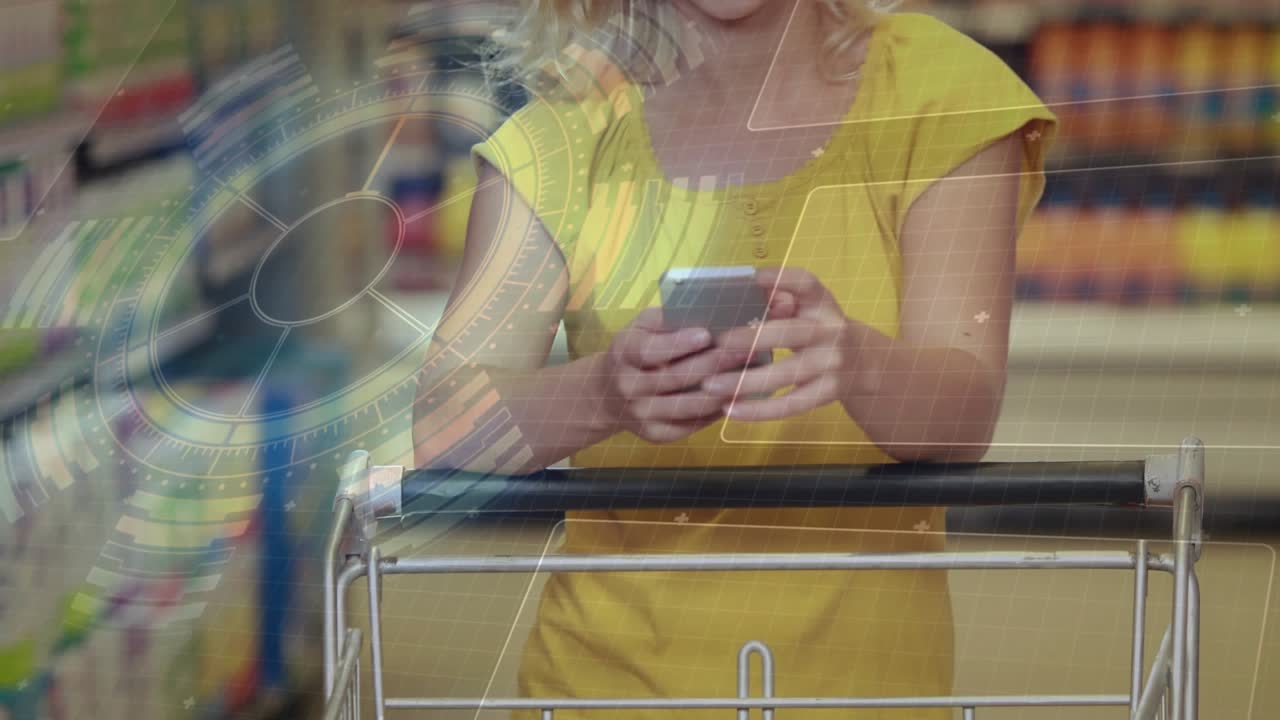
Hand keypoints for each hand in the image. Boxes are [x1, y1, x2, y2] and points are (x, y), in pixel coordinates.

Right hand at [595, 308, 754, 442]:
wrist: (608, 394)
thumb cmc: (635, 351)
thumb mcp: (640, 327)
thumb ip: (667, 320)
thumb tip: (709, 312)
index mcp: (623, 353)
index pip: (649, 350)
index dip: (677, 344)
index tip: (706, 334)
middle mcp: (628, 386)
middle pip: (674, 378)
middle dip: (713, 364)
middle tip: (744, 350)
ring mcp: (641, 414)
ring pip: (688, 406)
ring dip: (721, 392)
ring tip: (748, 376)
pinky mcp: (655, 435)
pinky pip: (691, 425)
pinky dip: (715, 412)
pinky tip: (735, 397)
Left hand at [702, 268, 863, 421]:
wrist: (863, 363)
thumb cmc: (817, 331)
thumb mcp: (808, 310)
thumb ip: (781, 300)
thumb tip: (747, 292)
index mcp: (822, 303)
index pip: (806, 283)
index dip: (782, 279)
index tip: (754, 278)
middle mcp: (832, 330)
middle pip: (790, 333)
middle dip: (751, 338)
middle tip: (717, 344)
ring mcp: (832, 363)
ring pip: (786, 374)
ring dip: (745, 381)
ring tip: (710, 385)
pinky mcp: (829, 392)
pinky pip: (791, 404)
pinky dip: (758, 410)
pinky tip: (730, 409)